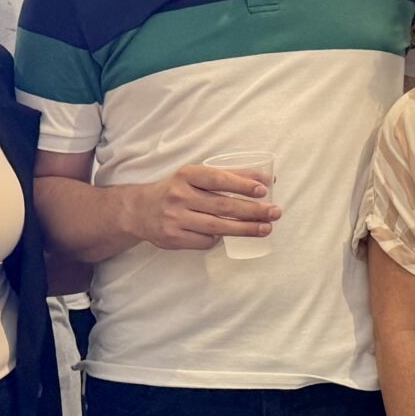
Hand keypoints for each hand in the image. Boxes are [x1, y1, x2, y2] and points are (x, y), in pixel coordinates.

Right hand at [124, 164, 279, 250]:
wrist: (139, 210)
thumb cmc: (176, 190)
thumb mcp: (195, 176)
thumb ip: (228, 175)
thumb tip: (266, 179)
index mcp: (186, 175)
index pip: (218, 178)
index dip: (242, 184)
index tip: (264, 189)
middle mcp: (179, 196)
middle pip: (223, 205)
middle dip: (253, 210)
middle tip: (275, 212)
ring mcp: (175, 218)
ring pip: (218, 226)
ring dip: (245, 229)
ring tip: (266, 228)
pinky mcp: (174, 238)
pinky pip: (206, 241)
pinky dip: (220, 238)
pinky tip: (229, 235)